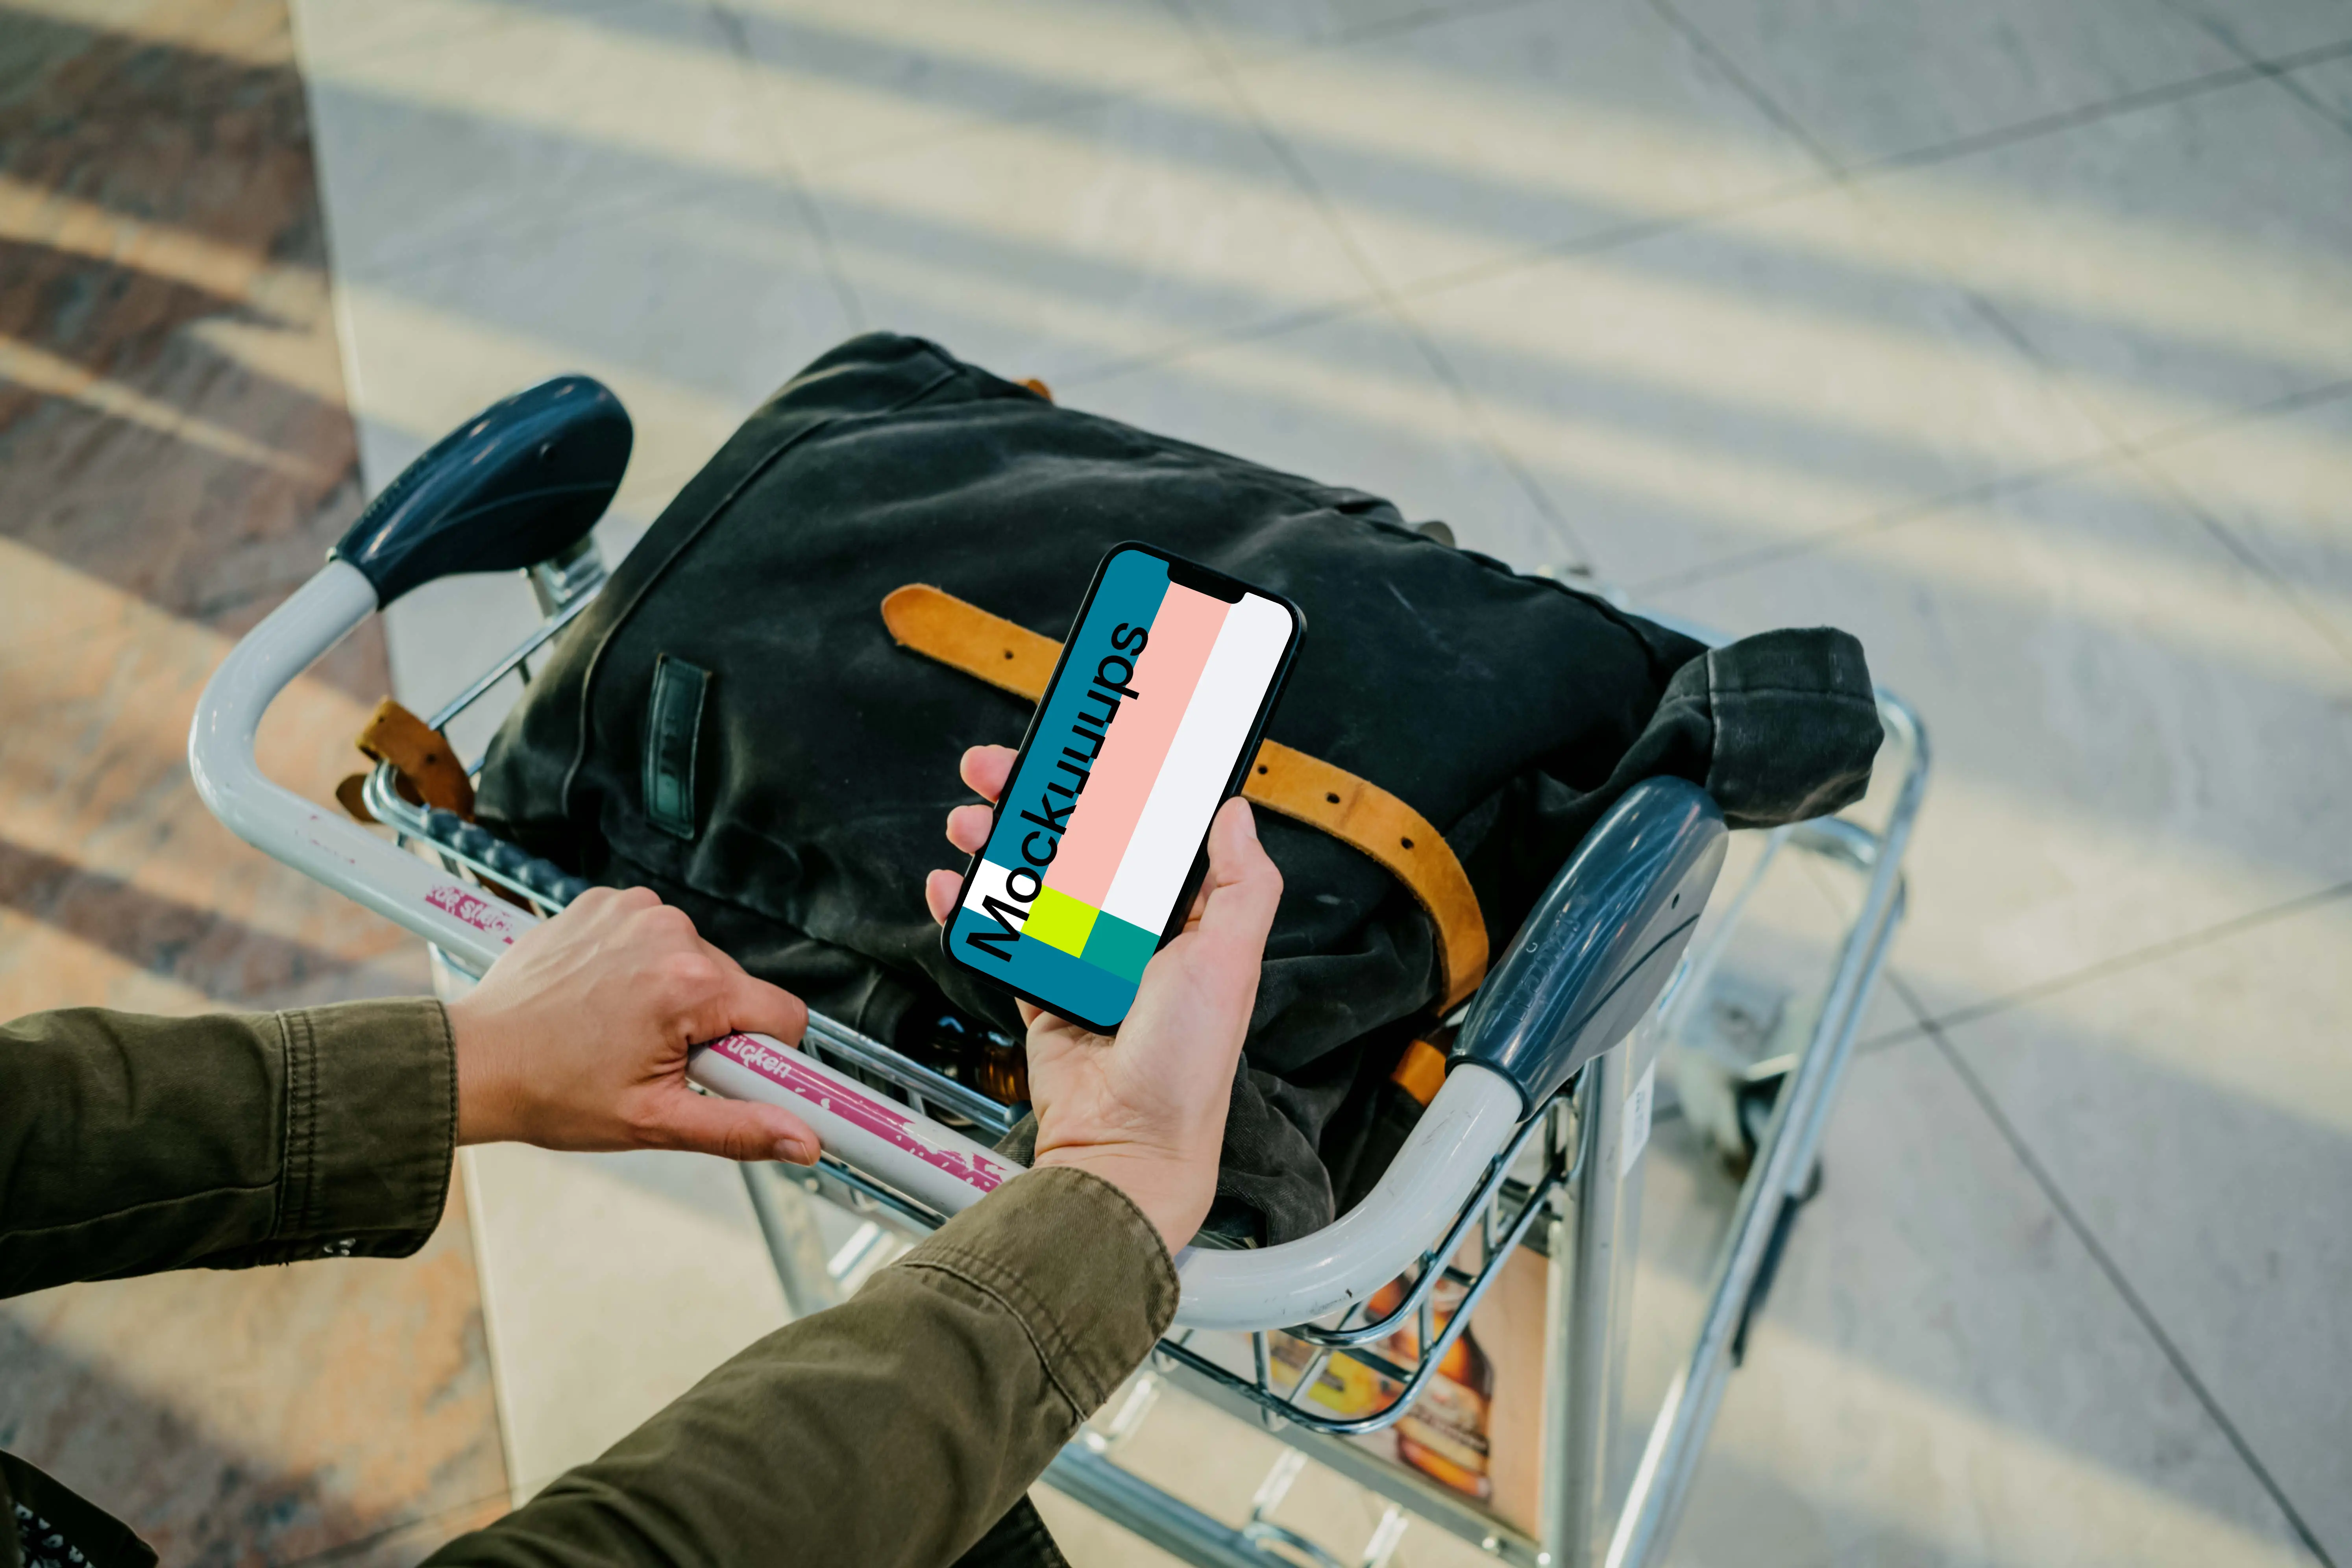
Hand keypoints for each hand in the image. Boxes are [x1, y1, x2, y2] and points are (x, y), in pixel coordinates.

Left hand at [446, 886, 817, 1163]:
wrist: (473, 1061)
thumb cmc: (552, 1092)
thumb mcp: (655, 1121)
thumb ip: (740, 1128)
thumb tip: (803, 1141)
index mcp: (690, 983)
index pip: (783, 1015)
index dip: (764, 1056)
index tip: (724, 1075)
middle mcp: (669, 932)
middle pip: (737, 988)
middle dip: (710, 1027)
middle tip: (653, 1060)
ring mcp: (632, 911)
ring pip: (696, 961)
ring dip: (674, 995)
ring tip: (622, 1029)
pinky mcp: (604, 903)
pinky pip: (653, 936)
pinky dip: (638, 965)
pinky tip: (604, 997)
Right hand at [926, 745, 1281, 1249]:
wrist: (1126, 1144)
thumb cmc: (1186, 1066)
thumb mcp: (1230, 960)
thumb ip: (1242, 883)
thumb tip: (1237, 811)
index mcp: (1185, 917)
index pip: (1147, 831)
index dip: (1116, 785)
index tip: (1087, 749)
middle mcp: (1133, 933)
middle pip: (1077, 844)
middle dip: (1037, 802)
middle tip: (1002, 771)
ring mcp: (1082, 959)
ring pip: (1032, 881)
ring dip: (997, 844)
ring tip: (971, 820)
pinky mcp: (1041, 989)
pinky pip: (1001, 936)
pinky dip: (972, 908)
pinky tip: (954, 885)